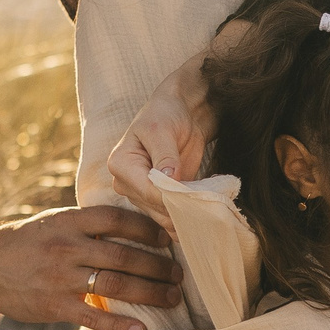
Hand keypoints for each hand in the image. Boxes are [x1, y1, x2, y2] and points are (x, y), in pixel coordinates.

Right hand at [0, 205, 182, 329]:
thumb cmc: (24, 242)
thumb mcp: (53, 221)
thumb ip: (87, 224)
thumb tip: (133, 228)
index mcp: (68, 221)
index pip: (117, 219)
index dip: (148, 228)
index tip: (167, 238)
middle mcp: (66, 247)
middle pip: (124, 255)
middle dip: (158, 266)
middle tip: (179, 273)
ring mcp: (60, 278)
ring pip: (116, 285)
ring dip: (150, 292)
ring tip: (171, 296)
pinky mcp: (54, 306)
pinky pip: (94, 317)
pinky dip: (120, 325)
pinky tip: (142, 329)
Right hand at [107, 21, 252, 222]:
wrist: (180, 113)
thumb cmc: (165, 113)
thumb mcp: (162, 129)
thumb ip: (165, 156)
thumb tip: (168, 180)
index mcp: (120, 164)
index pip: (146, 191)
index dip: (171, 197)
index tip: (196, 197)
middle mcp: (126, 183)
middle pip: (155, 207)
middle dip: (181, 208)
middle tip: (209, 205)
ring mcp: (142, 194)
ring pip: (165, 216)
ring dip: (187, 213)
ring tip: (209, 206)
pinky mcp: (160, 198)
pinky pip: (174, 214)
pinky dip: (190, 214)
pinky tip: (206, 209)